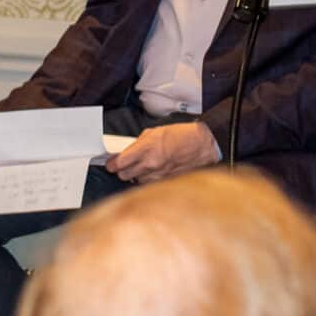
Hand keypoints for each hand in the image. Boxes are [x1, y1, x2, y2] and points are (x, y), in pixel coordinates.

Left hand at [105, 120, 219, 183]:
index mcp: (146, 148)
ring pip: (136, 181)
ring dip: (136, 175)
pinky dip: (148, 179)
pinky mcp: (165, 182)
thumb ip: (139, 143)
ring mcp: (158, 175)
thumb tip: (128, 151)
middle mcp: (150, 164)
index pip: (119, 162)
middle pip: (124, 175)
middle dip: (122, 170)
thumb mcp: (156, 131)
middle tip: (125, 165)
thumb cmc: (183, 135)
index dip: (112, 164)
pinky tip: (154, 172)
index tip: (111, 163)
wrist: (203, 145)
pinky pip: (149, 184)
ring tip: (144, 167)